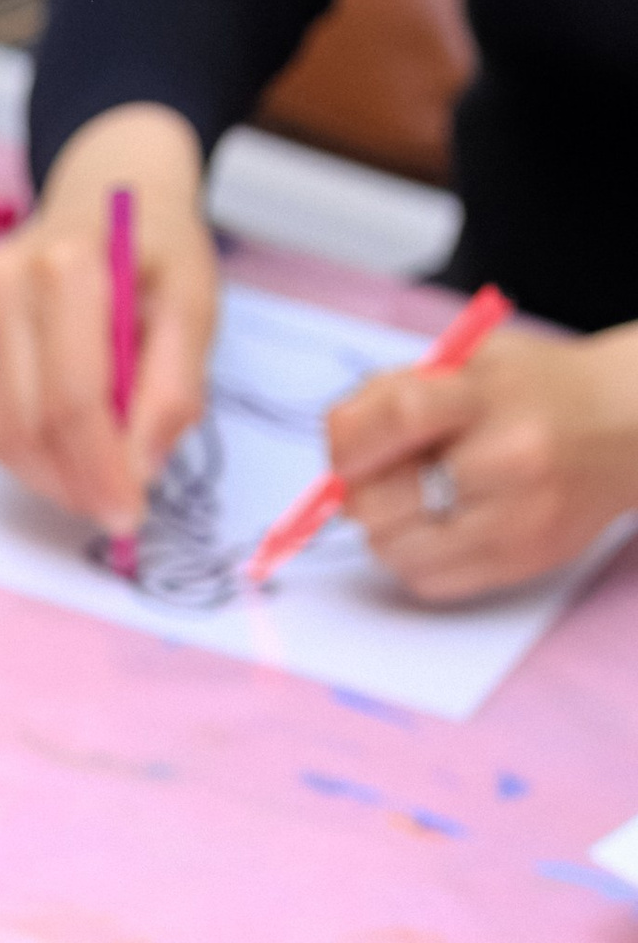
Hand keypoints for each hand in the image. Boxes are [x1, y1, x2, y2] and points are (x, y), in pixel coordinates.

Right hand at [0, 104, 219, 536]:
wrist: (111, 186)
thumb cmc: (158, 249)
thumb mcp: (195, 302)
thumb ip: (174, 386)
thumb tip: (140, 468)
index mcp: (67, 264)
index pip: (74, 399)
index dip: (102, 470)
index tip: (130, 515)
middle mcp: (4, 282)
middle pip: (30, 427)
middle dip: (76, 484)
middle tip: (116, 510)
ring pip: (3, 435)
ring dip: (52, 479)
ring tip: (97, 483)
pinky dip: (33, 454)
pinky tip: (69, 450)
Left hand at [330, 323, 637, 603]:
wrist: (624, 428)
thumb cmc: (536, 391)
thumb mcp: (471, 361)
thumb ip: (395, 391)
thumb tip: (334, 445)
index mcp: (491, 395)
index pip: (397, 416)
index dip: (349, 440)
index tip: (345, 448)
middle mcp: (508, 461)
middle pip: (383, 500)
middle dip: (362, 490)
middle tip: (382, 475)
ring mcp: (514, 521)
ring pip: (394, 550)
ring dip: (386, 527)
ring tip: (420, 496)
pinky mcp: (516, 565)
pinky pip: (424, 581)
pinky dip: (413, 556)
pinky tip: (440, 525)